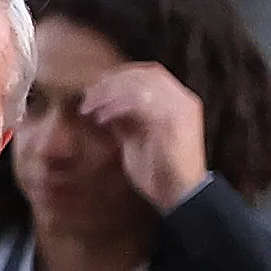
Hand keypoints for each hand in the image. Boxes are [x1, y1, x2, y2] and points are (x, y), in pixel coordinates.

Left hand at [80, 61, 210, 211]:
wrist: (180, 198)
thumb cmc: (159, 173)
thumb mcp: (136, 139)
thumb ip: (125, 120)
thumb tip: (102, 104)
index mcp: (179, 101)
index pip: (150, 73)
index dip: (122, 74)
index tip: (97, 85)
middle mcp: (183, 100)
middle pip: (144, 74)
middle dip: (112, 82)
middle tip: (88, 95)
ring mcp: (180, 109)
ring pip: (140, 85)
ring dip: (110, 93)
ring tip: (90, 107)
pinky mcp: (171, 123)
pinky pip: (139, 104)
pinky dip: (117, 108)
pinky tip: (101, 119)